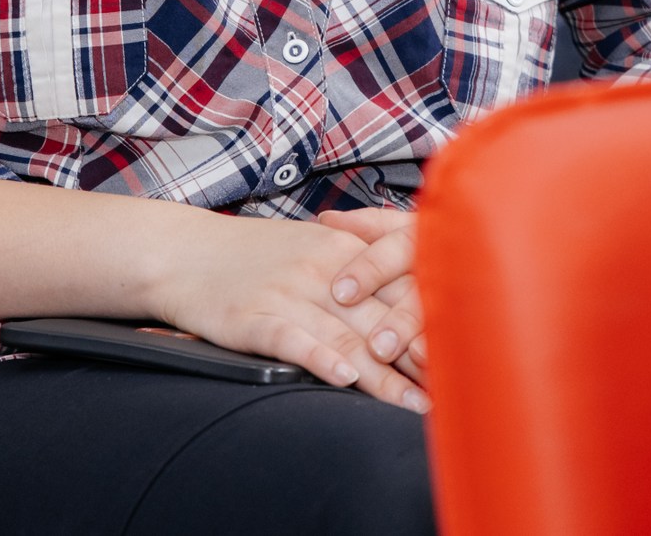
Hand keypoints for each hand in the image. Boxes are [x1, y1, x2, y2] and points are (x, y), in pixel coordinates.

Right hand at [147, 212, 428, 412]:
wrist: (183, 251)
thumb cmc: (252, 254)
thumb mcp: (312, 245)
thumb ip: (360, 267)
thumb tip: (412, 296)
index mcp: (340, 248)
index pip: (399, 286)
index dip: (434, 322)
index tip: (468, 354)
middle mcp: (320, 269)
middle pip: (380, 317)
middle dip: (420, 357)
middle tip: (454, 390)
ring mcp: (286, 293)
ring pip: (344, 335)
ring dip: (383, 375)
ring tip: (413, 405)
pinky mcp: (252, 318)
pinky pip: (292, 339)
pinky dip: (318, 358)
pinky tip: (341, 377)